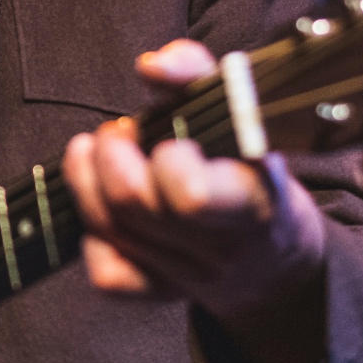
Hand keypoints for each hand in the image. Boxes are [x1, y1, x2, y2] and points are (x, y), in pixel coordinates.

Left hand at [63, 38, 326, 324]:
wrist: (275, 256)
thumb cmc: (249, 166)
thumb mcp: (239, 111)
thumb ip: (196, 73)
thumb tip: (150, 66)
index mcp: (250, 199)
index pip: (191, 196)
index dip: (166, 159)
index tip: (170, 138)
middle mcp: (219, 246)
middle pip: (133, 204)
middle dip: (111, 154)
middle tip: (120, 133)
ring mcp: (187, 277)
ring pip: (110, 231)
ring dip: (87, 180)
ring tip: (100, 154)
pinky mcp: (160, 295)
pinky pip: (107, 276)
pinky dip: (93, 236)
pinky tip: (104, 208)